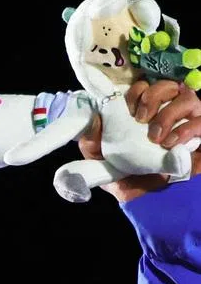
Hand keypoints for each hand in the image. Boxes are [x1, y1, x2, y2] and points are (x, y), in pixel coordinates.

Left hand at [78, 79, 200, 201]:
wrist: (146, 198)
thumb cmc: (126, 175)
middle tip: (141, 120)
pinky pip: (200, 122)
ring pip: (187, 98)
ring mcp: (187, 119)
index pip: (144, 87)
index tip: (127, 111)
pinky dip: (185, 130)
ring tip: (155, 137)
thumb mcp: (101, 160)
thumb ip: (92, 142)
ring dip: (168, 114)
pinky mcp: (199, 134)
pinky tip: (171, 144)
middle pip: (168, 85)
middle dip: (153, 97)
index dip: (135, 93)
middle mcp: (167, 109)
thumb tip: (95, 118)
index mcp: (144, 111)